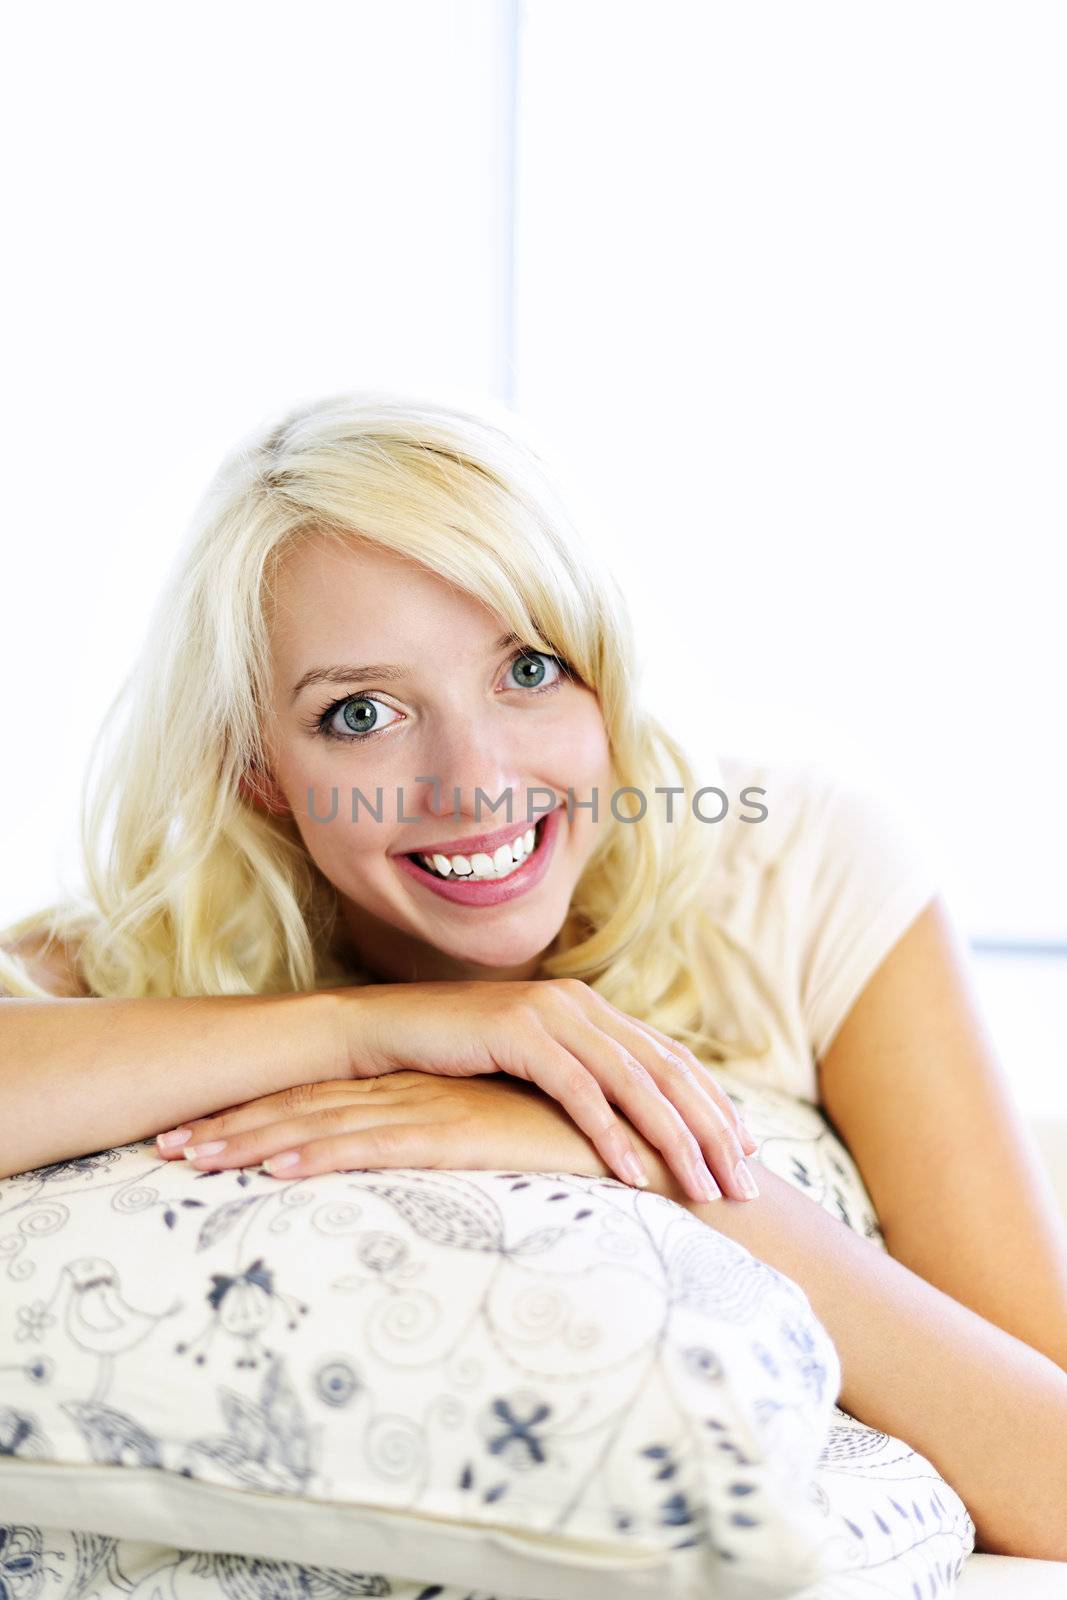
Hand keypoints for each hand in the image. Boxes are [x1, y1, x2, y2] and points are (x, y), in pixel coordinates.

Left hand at [155, 1070, 618, 1182]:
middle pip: (310, 1104)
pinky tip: (271, 1170)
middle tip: (167, 1147)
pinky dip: (319, 1154)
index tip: (204, 1135)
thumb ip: (457, 1141)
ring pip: (328, 1121)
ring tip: (188, 1160)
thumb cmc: (580, 1151)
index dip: (264, 1116)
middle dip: (235, 1125)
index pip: (328, 1100)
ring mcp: (439, 1105)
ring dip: (253, 1140)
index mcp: (426, 1088)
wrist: (649, 1147)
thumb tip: (415, 1163)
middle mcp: (421, 1087)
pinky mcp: (461, 1131)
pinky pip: (376, 1144)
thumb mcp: (501, 1144)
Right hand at [332, 977, 759, 1201]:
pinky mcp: (518, 1033)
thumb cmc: (450, 1062)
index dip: (714, 1103)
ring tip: (706, 1187)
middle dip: (712, 1130)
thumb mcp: (526, 1067)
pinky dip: (611, 1134)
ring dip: (676, 1139)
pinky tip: (635, 1175)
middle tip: (746, 1184)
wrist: (379, 1032)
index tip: (750, 1151)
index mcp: (589, 1008)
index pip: (669, 1058)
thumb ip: (574, 1079)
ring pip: (634, 1082)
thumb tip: (623, 1125)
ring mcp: (550, 1014)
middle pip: (666, 1070)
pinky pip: (578, 1091)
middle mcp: (579, 1004)